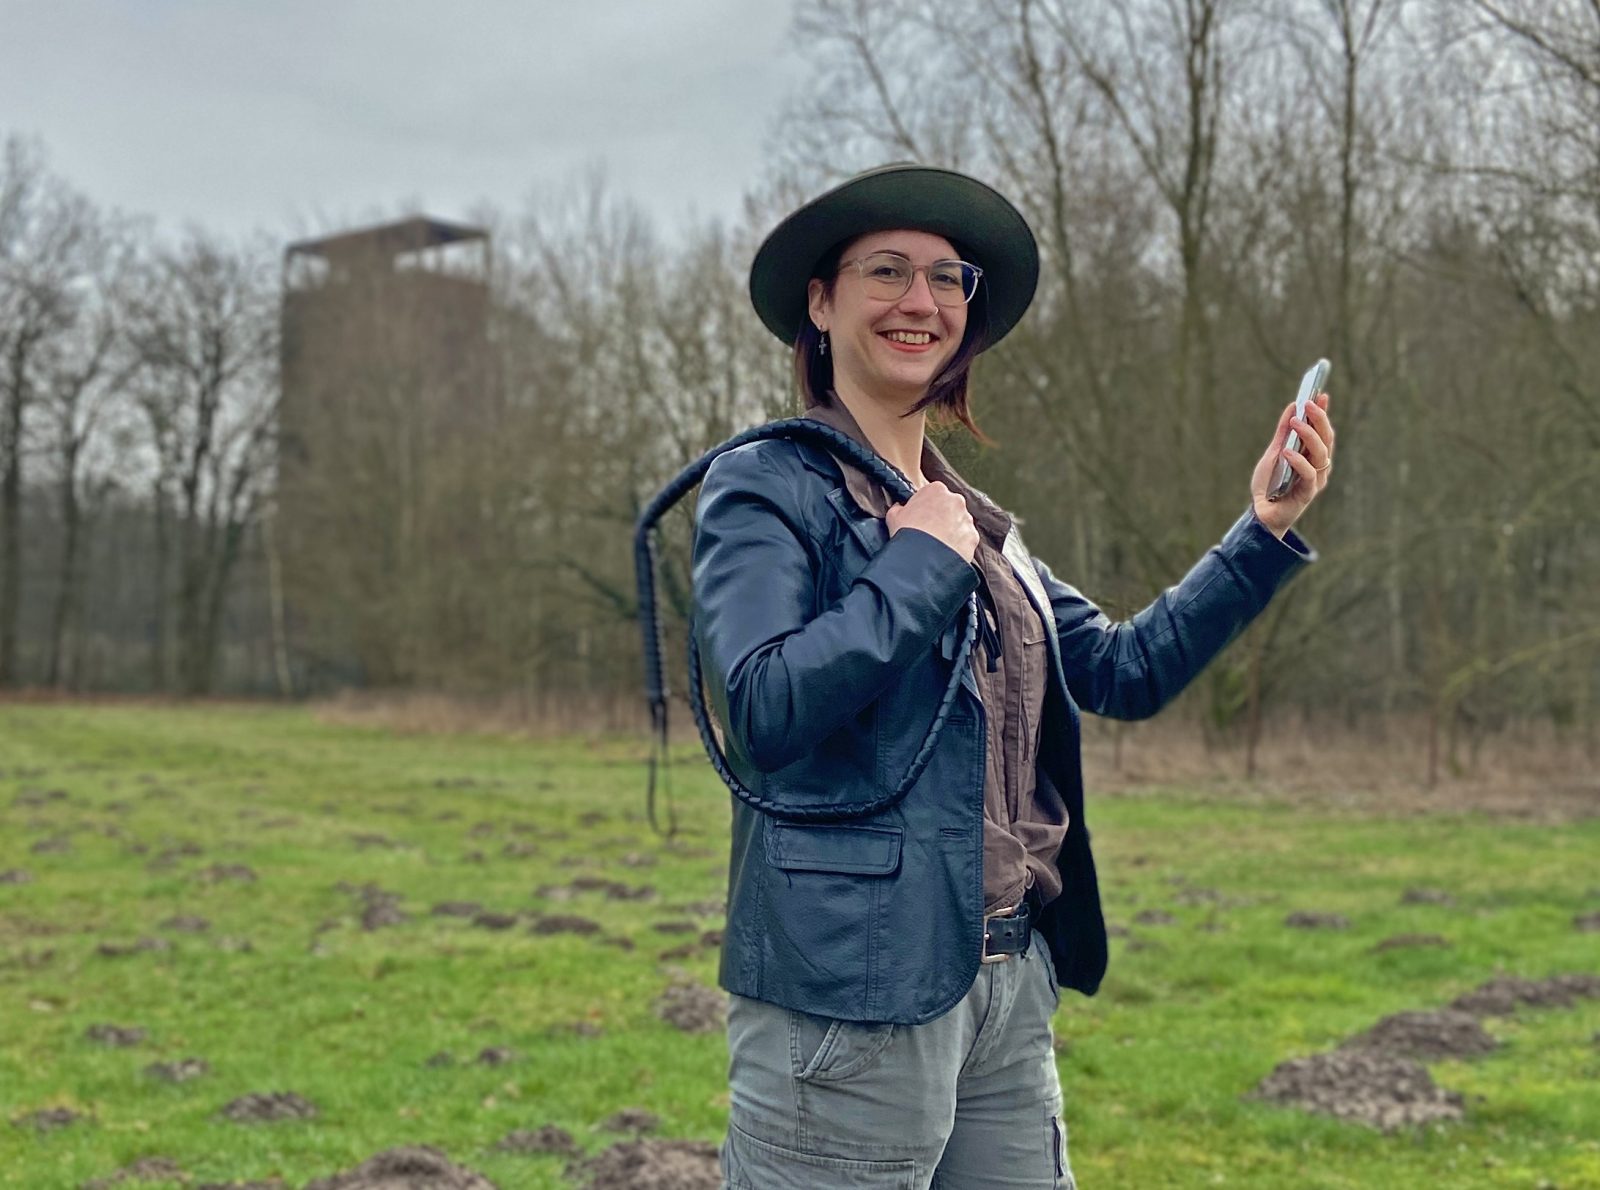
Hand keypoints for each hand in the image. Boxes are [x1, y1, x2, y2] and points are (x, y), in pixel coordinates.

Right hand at [887, 480, 978, 562]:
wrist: (922, 559)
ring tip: (937, 544)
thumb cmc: (907, 534)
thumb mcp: (894, 516)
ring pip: (959, 522)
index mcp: (936, 490)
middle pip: (949, 506)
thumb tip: (900, 508)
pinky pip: (966, 539)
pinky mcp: (973, 536)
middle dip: (941, 516)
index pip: (933, 493)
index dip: (925, 505)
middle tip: (929, 531)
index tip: (920, 516)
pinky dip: (958, 544)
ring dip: (951, 530)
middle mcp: (955, 500)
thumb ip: (899, 507)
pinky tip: (946, 551)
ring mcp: (967, 519)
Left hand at [1251, 390, 1333, 539]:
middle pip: (1326, 439)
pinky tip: (1287, 451)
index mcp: (1312, 456)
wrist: (1261, 514)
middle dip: (1319, 419)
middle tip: (1308, 403)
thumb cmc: (1269, 485)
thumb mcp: (1273, 453)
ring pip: (1321, 453)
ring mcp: (1315, 480)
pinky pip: (1308, 474)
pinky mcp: (1307, 493)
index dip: (1323, 413)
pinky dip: (1298, 460)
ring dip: (1309, 435)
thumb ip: (1283, 433)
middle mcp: (1318, 466)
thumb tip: (1292, 406)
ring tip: (1295, 422)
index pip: (1322, 430)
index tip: (1321, 394)